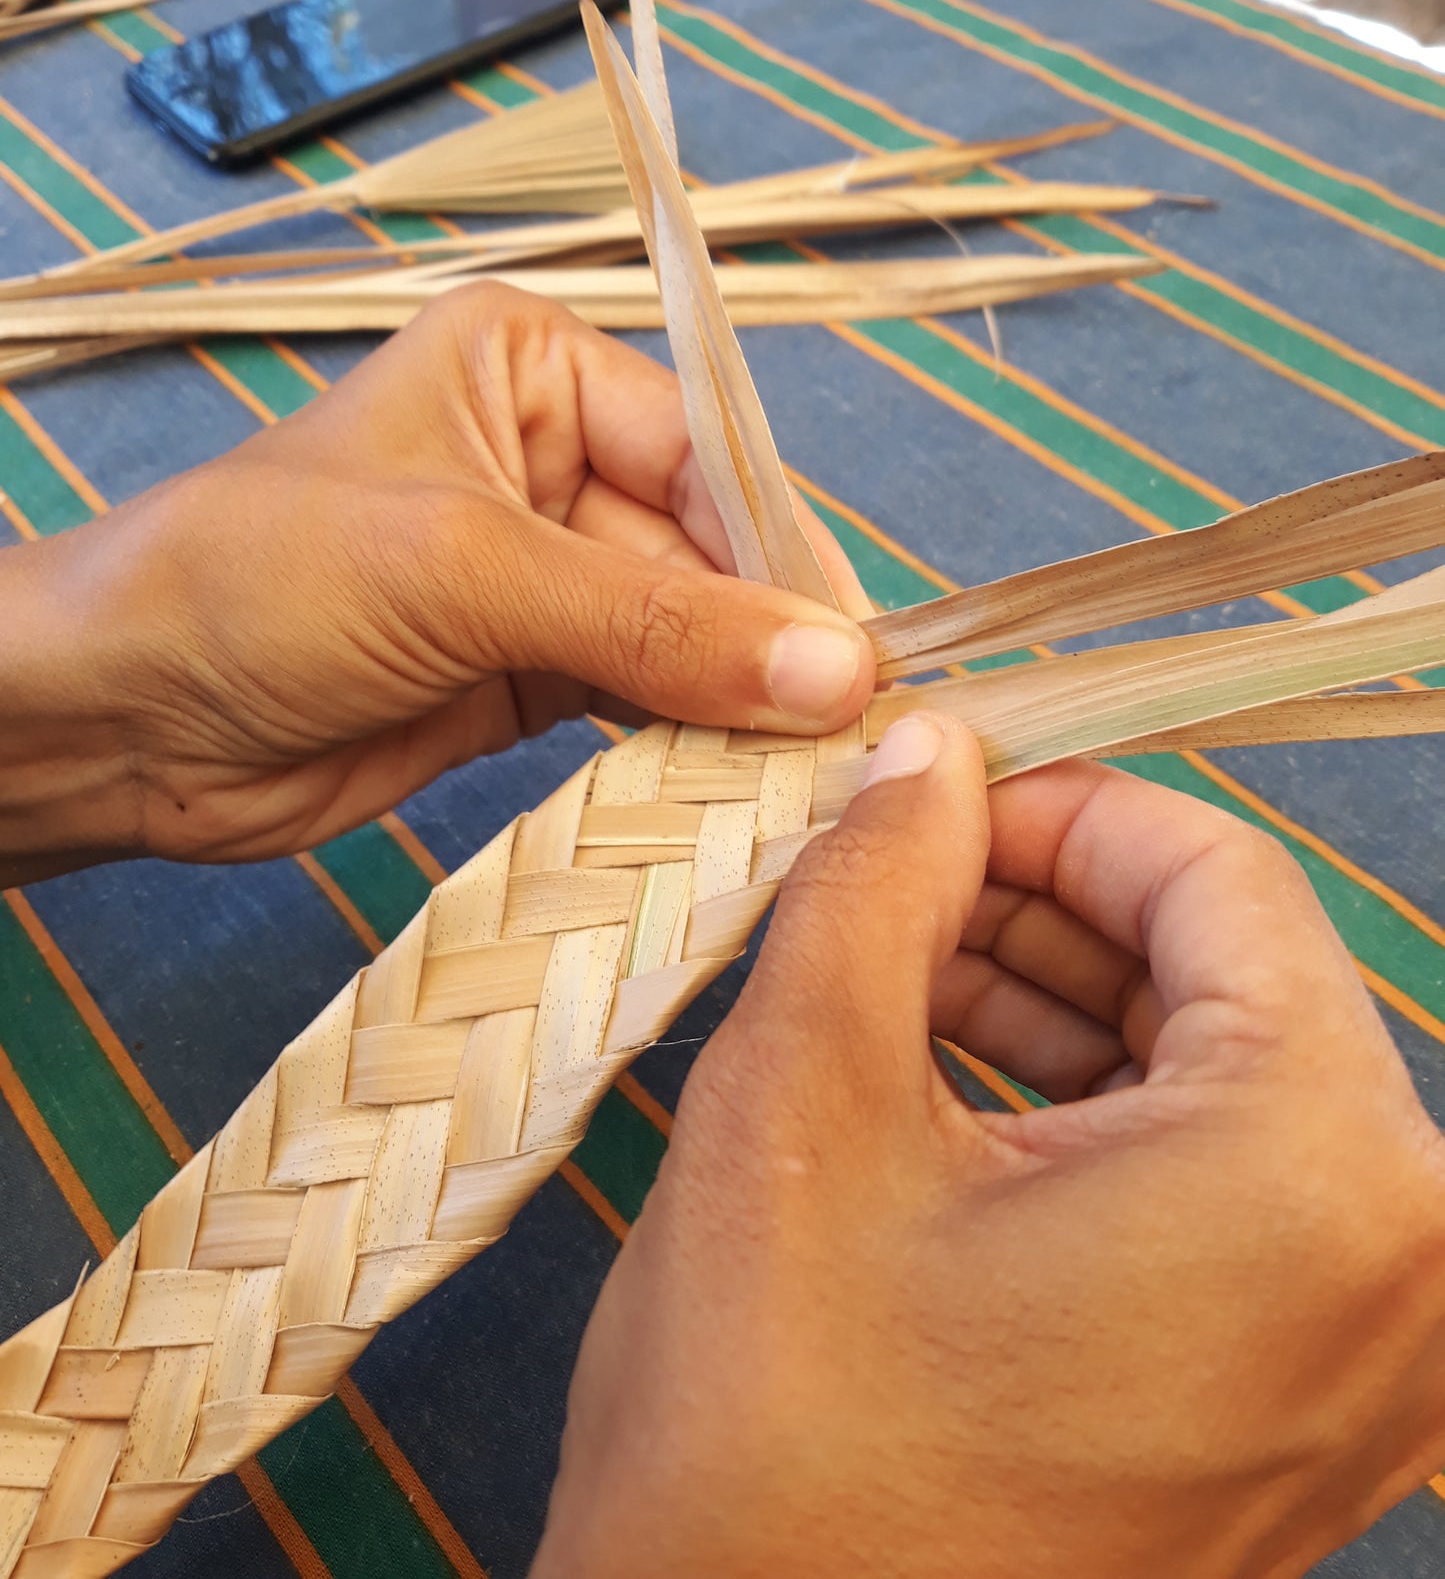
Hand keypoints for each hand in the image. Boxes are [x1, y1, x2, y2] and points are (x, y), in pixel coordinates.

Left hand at [0, 286, 871, 877]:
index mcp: (532, 368)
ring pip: (684, 638)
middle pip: (709, 554)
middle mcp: (550, 461)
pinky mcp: (526, 679)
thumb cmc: (258, 581)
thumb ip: (655, 622)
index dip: (783, 554)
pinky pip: (641, 704)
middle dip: (768, 643)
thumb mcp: (465, 571)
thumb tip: (835, 664)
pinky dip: (687, 745)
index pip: (705, 454)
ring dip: (737, 703)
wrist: (116, 718)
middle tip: (850, 732)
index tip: (860, 652)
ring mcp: (539, 579)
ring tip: (810, 768)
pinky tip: (737, 783)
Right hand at [536, 716, 1444, 1578]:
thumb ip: (880, 878)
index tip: (927, 796)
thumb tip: (927, 752)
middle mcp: (1398, 1274)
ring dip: (1053, 1006)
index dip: (1054, 806)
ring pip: (1213, 1086)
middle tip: (887, 877)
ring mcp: (1357, 1370)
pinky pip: (1214, 1202)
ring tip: (886, 972)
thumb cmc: (779, 1450)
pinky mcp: (1289, 1424)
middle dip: (1044, 907)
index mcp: (1319, 1172)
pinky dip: (1084, 1122)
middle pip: (1226, 979)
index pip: (1217, 876)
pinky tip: (940, 1085)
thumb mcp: (802, 1099)